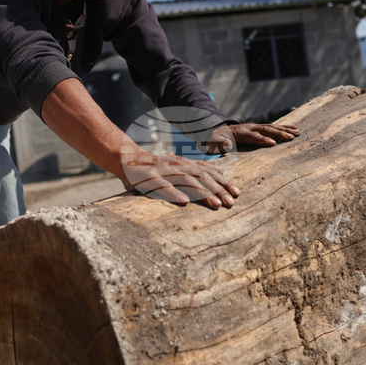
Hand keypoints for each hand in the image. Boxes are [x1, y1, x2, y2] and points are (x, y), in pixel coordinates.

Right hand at [120, 148, 238, 208]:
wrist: (127, 159)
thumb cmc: (156, 167)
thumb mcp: (178, 166)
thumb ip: (195, 169)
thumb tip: (218, 172)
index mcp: (185, 164)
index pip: (209, 172)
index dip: (224, 181)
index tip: (238, 193)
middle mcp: (177, 165)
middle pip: (202, 176)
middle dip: (218, 189)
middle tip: (231, 203)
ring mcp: (164, 171)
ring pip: (187, 181)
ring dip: (203, 193)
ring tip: (216, 205)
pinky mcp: (149, 178)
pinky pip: (162, 186)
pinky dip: (174, 193)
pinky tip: (184, 202)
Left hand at [202, 122, 299, 153]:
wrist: (216, 131)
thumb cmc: (215, 140)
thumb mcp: (213, 143)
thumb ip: (219, 143)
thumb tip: (227, 145)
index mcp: (241, 133)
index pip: (254, 137)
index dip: (263, 140)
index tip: (273, 144)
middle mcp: (250, 128)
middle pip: (266, 130)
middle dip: (279, 133)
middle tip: (291, 138)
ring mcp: (255, 126)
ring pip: (272, 127)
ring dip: (284, 129)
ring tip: (296, 132)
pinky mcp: (259, 128)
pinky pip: (273, 126)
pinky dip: (284, 127)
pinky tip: (294, 128)